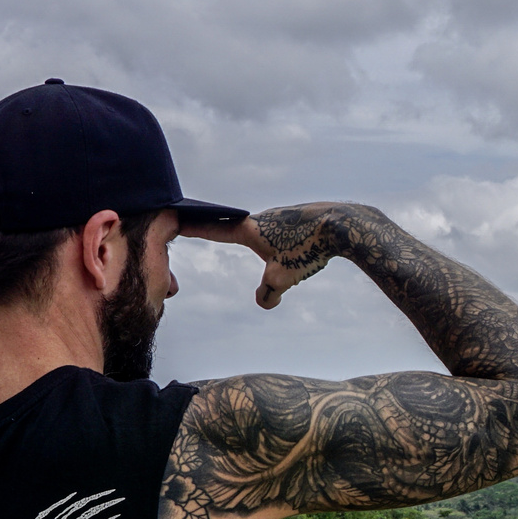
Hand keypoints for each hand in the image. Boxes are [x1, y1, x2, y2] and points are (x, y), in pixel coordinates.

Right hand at [181, 204, 349, 309]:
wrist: (344, 226)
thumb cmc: (309, 250)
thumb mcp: (283, 278)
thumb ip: (267, 294)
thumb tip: (265, 302)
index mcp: (250, 230)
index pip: (213, 229)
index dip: (192, 228)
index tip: (173, 221)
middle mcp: (262, 218)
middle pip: (232, 224)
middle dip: (216, 227)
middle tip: (197, 224)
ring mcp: (282, 216)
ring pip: (262, 231)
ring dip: (256, 238)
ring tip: (260, 249)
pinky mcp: (300, 218)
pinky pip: (284, 231)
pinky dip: (280, 240)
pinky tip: (298, 246)